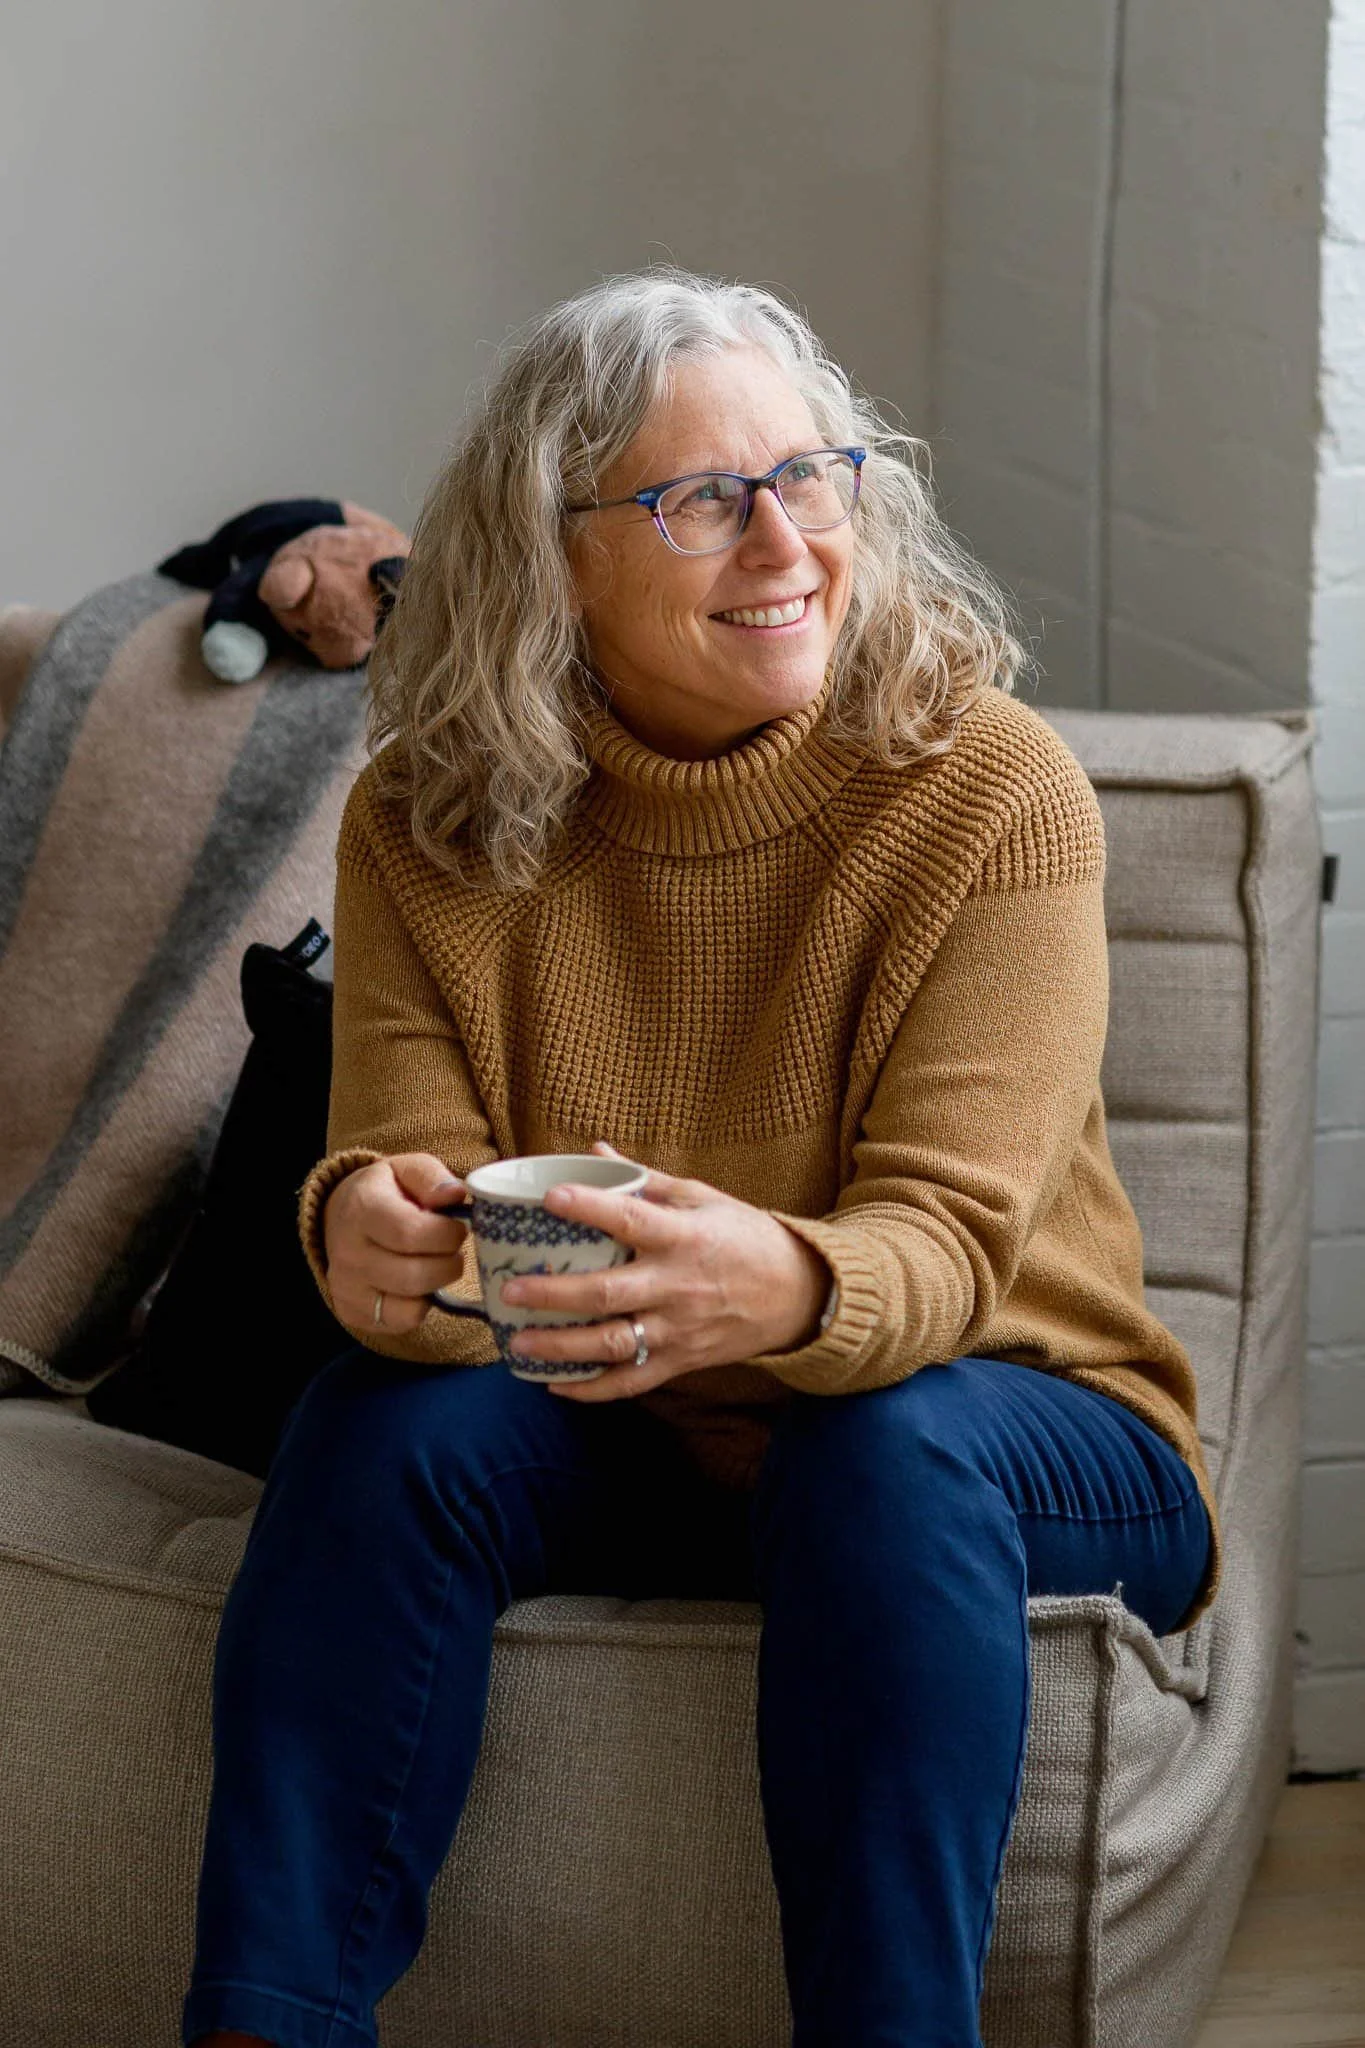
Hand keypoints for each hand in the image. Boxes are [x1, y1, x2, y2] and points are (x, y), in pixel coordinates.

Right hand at [323, 1153, 469, 1333]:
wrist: (343, 1217)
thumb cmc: (386, 1192)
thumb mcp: (407, 1169)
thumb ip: (432, 1178)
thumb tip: (454, 1194)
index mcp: (362, 1209)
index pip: (411, 1233)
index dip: (447, 1235)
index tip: (457, 1228)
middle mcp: (348, 1252)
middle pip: (414, 1275)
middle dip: (449, 1264)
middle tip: (452, 1250)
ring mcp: (346, 1287)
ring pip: (410, 1306)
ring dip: (436, 1286)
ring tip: (436, 1264)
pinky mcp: (352, 1312)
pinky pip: (401, 1322)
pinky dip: (420, 1306)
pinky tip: (418, 1284)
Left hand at [501, 1142, 831, 1400]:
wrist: (798, 1294)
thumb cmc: (746, 1237)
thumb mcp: (703, 1199)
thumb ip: (646, 1181)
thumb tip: (595, 1152)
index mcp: (684, 1237)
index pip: (632, 1220)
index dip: (591, 1207)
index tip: (551, 1197)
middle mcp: (678, 1286)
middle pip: (609, 1293)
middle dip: (555, 1294)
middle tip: (510, 1289)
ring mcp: (679, 1329)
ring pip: (614, 1344)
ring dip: (562, 1347)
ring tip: (518, 1342)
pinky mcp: (681, 1361)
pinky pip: (631, 1382)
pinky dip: (592, 1390)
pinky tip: (555, 1384)